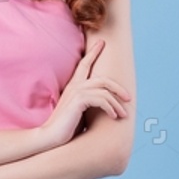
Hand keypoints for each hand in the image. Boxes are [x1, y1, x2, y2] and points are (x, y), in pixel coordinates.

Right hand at [38, 36, 130, 150]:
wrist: (50, 137)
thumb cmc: (65, 127)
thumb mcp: (79, 112)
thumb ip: (89, 103)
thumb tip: (106, 105)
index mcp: (73, 87)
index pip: (84, 64)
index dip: (93, 52)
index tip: (102, 42)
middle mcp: (75, 86)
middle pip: (102, 79)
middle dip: (118, 87)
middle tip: (128, 97)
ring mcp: (76, 92)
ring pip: (105, 90)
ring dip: (117, 103)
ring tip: (123, 114)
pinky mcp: (78, 101)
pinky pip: (101, 99)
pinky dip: (110, 108)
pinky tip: (114, 117)